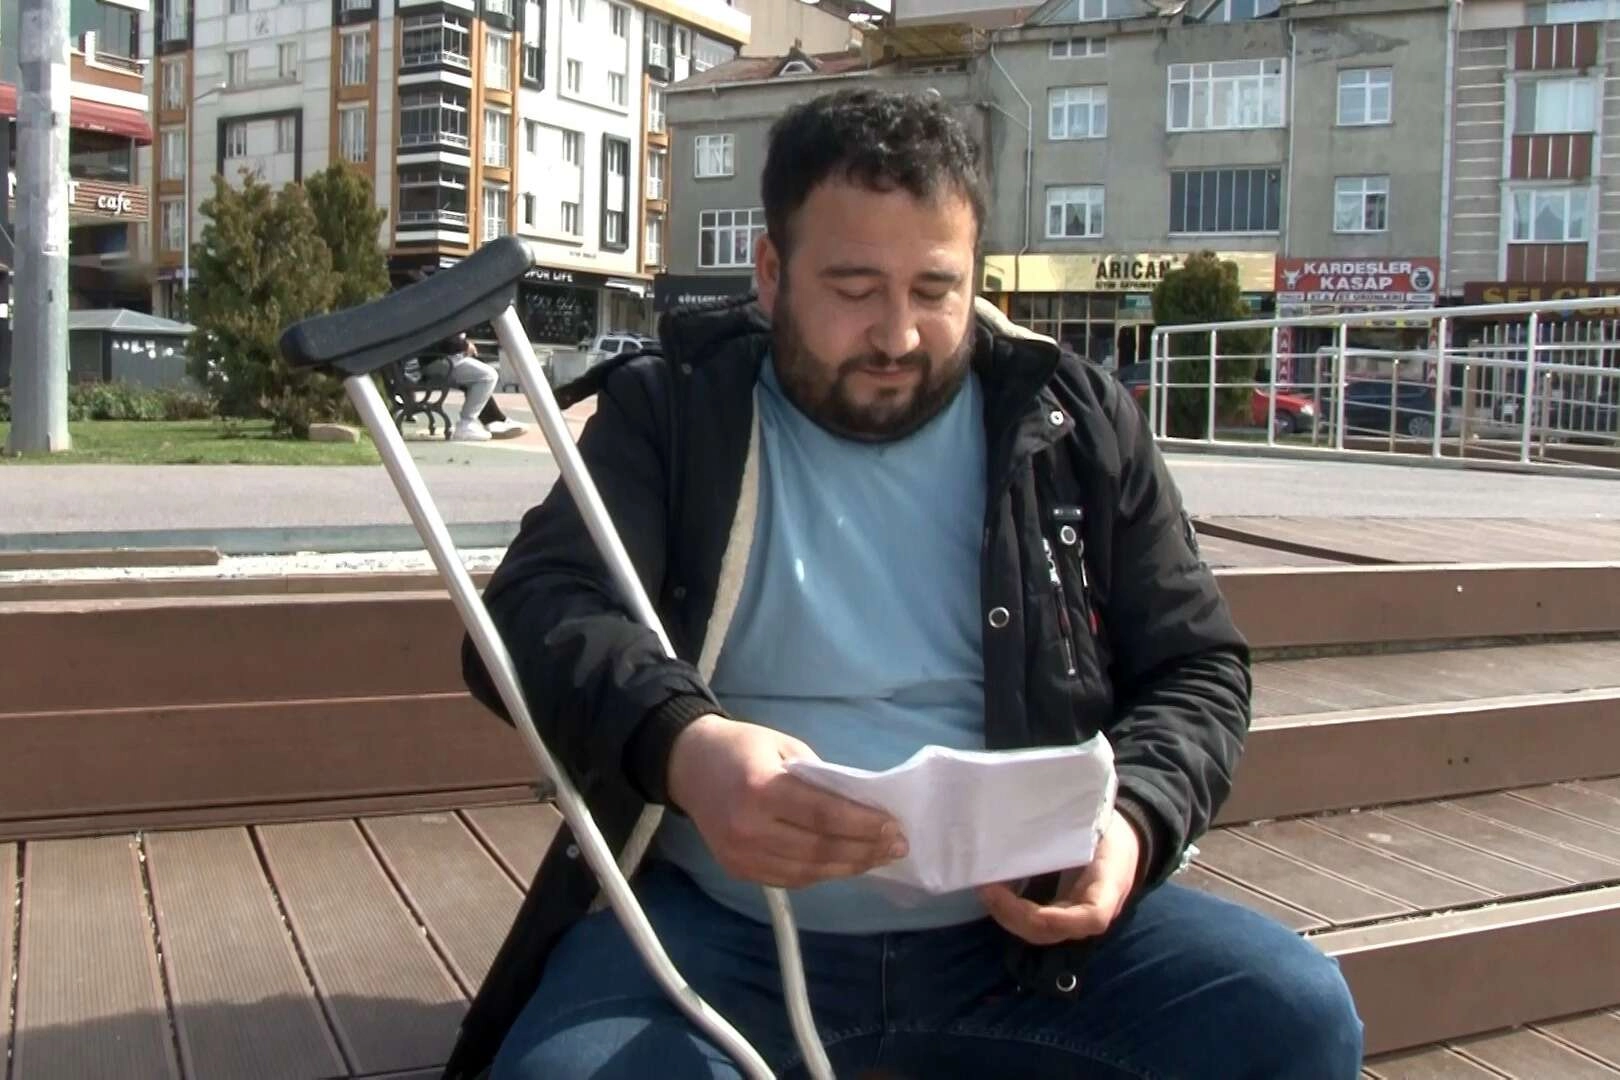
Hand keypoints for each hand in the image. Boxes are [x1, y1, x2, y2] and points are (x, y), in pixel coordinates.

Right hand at [666, 714, 906, 888]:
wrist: (687, 765)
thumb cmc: (741, 747)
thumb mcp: (784, 746)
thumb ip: (819, 778)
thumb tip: (861, 809)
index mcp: (760, 788)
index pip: (823, 815)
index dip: (863, 825)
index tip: (895, 827)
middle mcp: (748, 828)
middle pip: (819, 849)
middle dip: (864, 850)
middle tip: (897, 847)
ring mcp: (740, 855)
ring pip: (807, 871)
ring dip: (848, 866)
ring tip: (877, 858)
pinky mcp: (737, 870)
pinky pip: (789, 879)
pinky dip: (821, 873)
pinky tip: (844, 863)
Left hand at [976, 810, 1141, 945]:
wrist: (1127, 843)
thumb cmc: (1109, 830)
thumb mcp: (1099, 824)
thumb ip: (1072, 827)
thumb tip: (1028, 816)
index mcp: (1110, 886)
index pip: (1093, 917)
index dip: (1062, 920)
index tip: (1031, 910)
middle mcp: (1094, 910)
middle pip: (1054, 931)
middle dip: (1016, 916)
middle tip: (987, 888)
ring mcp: (1076, 917)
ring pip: (1040, 932)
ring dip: (1007, 916)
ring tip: (985, 890)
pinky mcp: (1062, 914)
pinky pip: (1036, 922)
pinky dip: (1011, 912)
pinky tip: (993, 893)